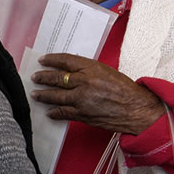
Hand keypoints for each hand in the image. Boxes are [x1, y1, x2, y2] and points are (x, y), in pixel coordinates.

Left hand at [30, 53, 164, 134]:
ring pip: (56, 96)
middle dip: (43, 78)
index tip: (42, 60)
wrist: (138, 110)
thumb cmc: (126, 91)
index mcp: (91, 68)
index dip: (51, 60)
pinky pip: (63, 113)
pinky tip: (49, 112)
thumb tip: (70, 71)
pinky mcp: (83, 114)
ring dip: (43, 95)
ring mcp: (82, 100)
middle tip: (34, 77)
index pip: (65, 60)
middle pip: (57, 78)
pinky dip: (55, 112)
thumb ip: (88, 71)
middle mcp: (84, 83)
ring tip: (35, 94)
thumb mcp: (106, 72)